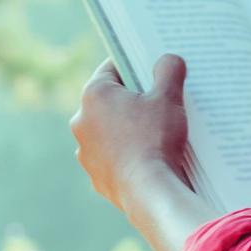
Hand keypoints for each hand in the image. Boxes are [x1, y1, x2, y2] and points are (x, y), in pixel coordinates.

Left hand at [70, 55, 197, 210]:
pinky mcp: (95, 175)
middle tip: (161, 102)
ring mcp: (85, 150)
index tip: (152, 70)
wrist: (149, 191)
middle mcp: (81, 120)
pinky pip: (113, 156)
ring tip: (158, 133)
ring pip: (110, 130)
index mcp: (94, 95)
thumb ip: (169, 70)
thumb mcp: (169, 97)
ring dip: (129, 129)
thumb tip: (169, 59)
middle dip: (134, 99)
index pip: (113, 68)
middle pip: (111, 100)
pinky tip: (150, 158)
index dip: (136, 66)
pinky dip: (127, 155)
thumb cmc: (156, 139)